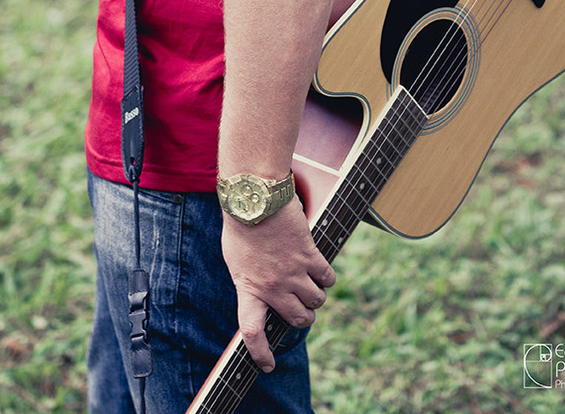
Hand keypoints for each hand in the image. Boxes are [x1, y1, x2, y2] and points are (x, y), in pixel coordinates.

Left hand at [221, 196, 335, 371]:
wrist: (255, 198)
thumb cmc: (241, 225)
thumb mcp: (236, 260)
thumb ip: (250, 281)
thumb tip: (260, 294)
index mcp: (248, 288)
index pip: (252, 332)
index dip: (260, 354)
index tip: (267, 365)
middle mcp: (272, 287)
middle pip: (297, 319)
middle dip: (303, 317)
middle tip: (302, 308)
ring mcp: (292, 273)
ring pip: (316, 301)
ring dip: (316, 296)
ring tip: (310, 283)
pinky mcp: (309, 255)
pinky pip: (327, 278)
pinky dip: (327, 277)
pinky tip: (320, 268)